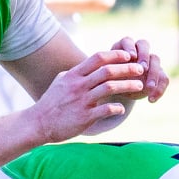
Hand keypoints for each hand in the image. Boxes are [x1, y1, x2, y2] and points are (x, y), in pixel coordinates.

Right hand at [26, 49, 146, 143]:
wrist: (38, 123)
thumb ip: (75, 74)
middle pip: (107, 71)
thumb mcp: (60, 82)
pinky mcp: (84, 117)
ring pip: (110, 87)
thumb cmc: (50, 103)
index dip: (115, 55)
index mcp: (74, 75)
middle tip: (140, 69)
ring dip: (128, 86)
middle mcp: (78, 85)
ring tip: (140, 86)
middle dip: (127, 68)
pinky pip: (106, 110)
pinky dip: (117, 108)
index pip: (98, 58)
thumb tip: (86, 66)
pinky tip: (122, 109)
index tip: (129, 55)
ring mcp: (82, 101)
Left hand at [108, 37, 168, 103]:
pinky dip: (160, 89)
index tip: (131, 56)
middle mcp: (137, 51)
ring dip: (154, 73)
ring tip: (149, 88)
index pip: (128, 41)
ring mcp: (148, 61)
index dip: (130, 47)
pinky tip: (151, 100)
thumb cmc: (108, 83)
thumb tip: (107, 70)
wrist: (116, 93)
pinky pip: (164, 78)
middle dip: (144, 55)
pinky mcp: (158, 73)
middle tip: (143, 68)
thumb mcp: (105, 79)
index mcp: (121, 48)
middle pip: (144, 44)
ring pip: (156, 59)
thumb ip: (108, 73)